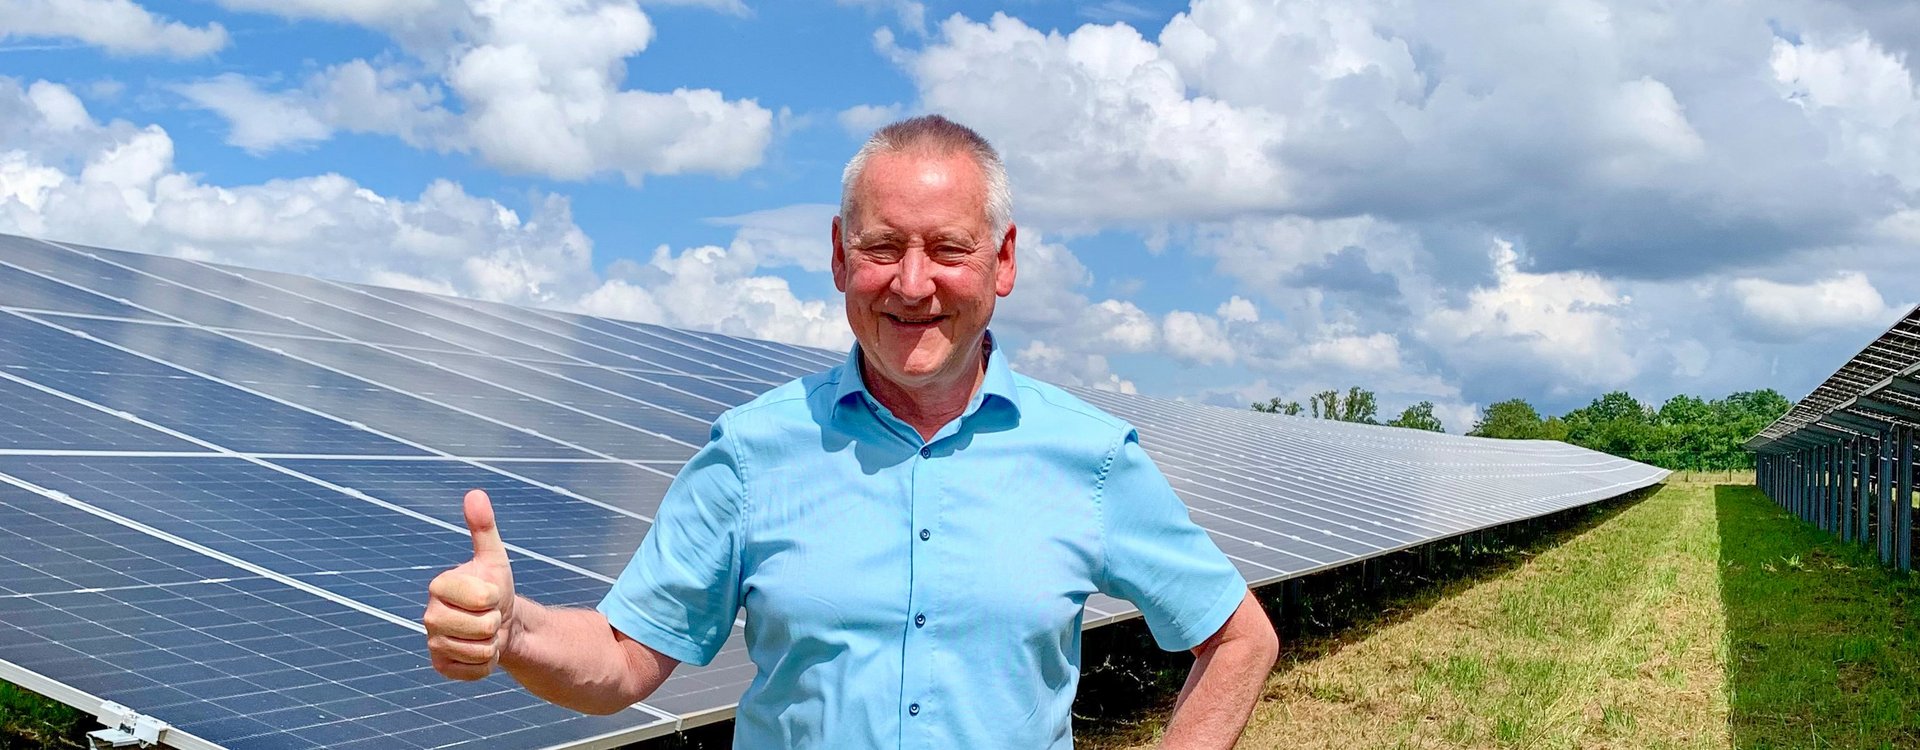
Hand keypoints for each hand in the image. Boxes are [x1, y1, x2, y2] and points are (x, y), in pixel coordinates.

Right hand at [424, 489, 517, 679]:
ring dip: (492, 642)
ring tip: (485, 632)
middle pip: (480, 626)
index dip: (493, 596)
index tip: (490, 592)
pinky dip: (487, 663)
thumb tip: (475, 494)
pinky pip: (475, 670)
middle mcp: (429, 615)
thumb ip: (483, 527)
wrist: (499, 624)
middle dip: (495, 621)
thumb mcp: (494, 557)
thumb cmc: (494, 587)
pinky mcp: (441, 666)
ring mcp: (433, 642)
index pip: (480, 596)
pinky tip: (481, 650)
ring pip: (479, 649)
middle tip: (489, 614)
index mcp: (439, 586)